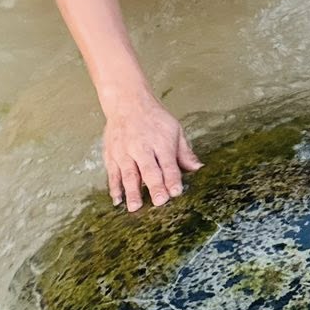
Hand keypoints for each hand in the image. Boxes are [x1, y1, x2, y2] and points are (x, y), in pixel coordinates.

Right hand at [104, 95, 201, 211]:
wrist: (127, 102)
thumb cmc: (154, 118)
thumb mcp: (174, 130)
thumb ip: (184, 152)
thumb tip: (198, 169)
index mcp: (161, 142)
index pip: (168, 163)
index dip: (172, 178)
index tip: (176, 192)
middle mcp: (141, 147)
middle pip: (149, 170)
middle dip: (154, 186)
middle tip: (159, 202)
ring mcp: (124, 152)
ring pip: (129, 174)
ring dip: (132, 192)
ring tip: (135, 207)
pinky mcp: (111, 155)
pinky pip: (112, 173)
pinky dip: (114, 187)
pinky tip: (118, 200)